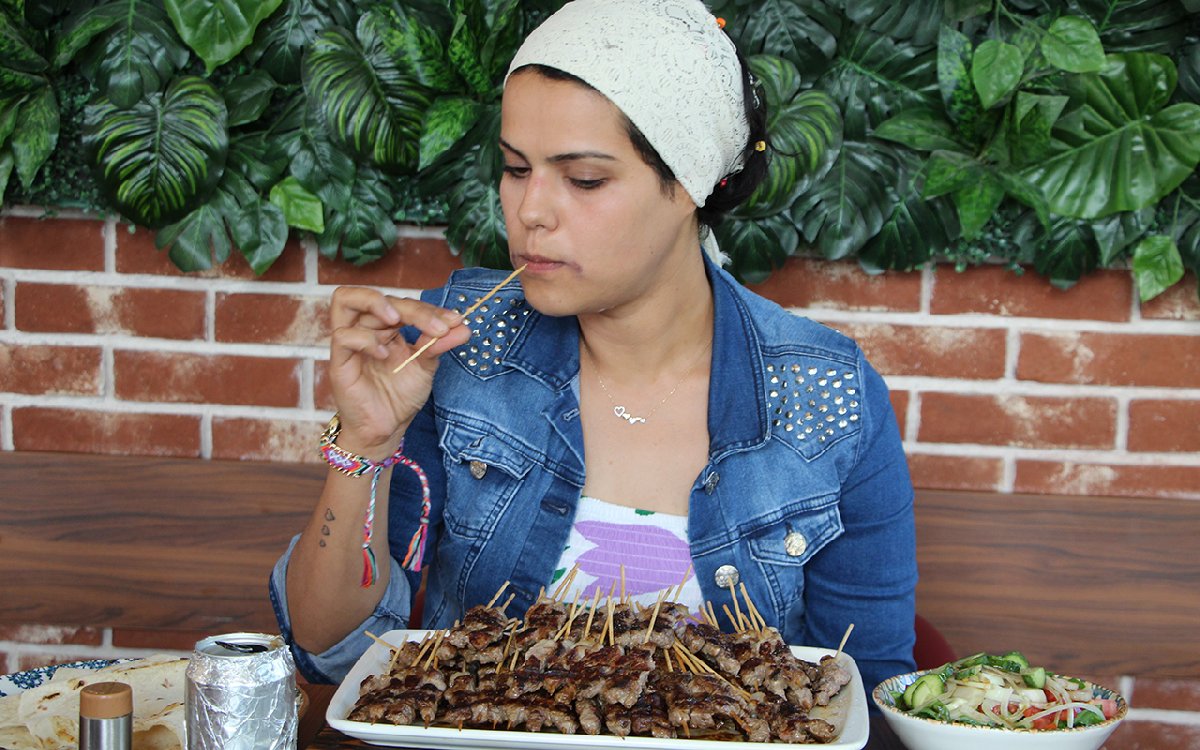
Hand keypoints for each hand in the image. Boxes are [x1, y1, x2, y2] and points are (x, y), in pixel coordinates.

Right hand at [326, 286, 469, 456]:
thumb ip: (439, 344)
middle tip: (438, 327)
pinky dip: (365, 340)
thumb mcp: (426, 365)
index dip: (429, 309)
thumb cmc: (400, 396)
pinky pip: (343, 337)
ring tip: (397, 319)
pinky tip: (384, 355)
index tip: (454, 322)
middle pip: (381, 298)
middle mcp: (366, 328)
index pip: (403, 303)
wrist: (387, 429)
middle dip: (414, 309)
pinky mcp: (339, 362)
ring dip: (375, 302)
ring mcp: (349, 343)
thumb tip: (462, 326)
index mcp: (385, 326)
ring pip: (347, 300)